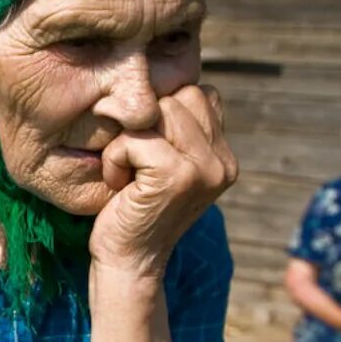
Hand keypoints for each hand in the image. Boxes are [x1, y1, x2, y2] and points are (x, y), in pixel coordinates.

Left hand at [90, 85, 237, 278]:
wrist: (129, 264)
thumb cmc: (135, 211)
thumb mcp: (164, 167)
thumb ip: (177, 132)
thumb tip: (160, 77)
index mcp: (224, 157)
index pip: (200, 94)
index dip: (163, 112)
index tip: (146, 150)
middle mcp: (223, 161)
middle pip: (180, 96)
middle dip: (145, 123)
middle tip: (133, 164)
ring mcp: (204, 168)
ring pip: (158, 112)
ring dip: (127, 140)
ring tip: (127, 173)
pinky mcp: (177, 176)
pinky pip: (135, 138)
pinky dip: (115, 158)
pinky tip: (119, 185)